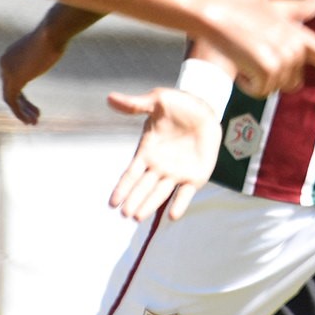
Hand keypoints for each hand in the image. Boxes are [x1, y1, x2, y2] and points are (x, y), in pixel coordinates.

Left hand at [0, 21, 67, 124]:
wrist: (52, 32)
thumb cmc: (54, 35)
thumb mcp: (46, 46)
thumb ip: (42, 54)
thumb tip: (50, 51)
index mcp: (9, 55)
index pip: (12, 81)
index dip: (23, 97)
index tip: (35, 107)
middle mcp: (4, 63)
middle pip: (10, 90)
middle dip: (23, 105)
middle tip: (35, 117)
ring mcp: (7, 71)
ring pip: (10, 98)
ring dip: (22, 112)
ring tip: (34, 123)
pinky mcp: (15, 79)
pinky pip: (13, 101)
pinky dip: (20, 112)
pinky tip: (30, 120)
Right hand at [104, 88, 221, 221]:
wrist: (205, 107)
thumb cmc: (178, 104)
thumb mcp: (156, 101)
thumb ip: (134, 105)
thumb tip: (110, 97)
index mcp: (147, 152)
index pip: (131, 174)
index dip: (122, 188)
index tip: (112, 203)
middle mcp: (159, 167)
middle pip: (143, 188)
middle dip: (134, 200)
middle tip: (125, 214)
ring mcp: (176, 173)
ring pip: (160, 193)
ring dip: (149, 205)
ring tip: (138, 216)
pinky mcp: (195, 176)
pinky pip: (185, 193)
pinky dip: (179, 204)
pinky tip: (172, 215)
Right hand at [207, 0, 314, 97]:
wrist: (215, 11)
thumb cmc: (243, 11)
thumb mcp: (278, 8)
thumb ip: (302, 8)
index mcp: (299, 34)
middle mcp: (295, 45)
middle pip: (292, 83)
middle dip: (271, 78)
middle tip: (254, 54)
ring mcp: (282, 55)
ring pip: (274, 89)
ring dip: (256, 81)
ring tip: (245, 55)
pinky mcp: (267, 65)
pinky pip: (261, 91)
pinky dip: (247, 85)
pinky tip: (239, 64)